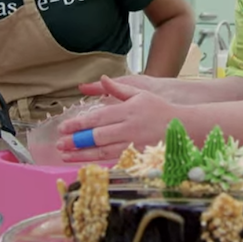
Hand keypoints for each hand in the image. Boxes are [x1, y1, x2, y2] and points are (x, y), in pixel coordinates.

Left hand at [57, 75, 179, 162]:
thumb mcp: (140, 94)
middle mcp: (129, 127)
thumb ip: (118, 90)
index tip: (63, 127)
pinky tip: (85, 162)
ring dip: (82, 154)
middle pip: (97, 135)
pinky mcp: (137, 156)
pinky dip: (99, 161)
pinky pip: (114, 159)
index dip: (79, 124)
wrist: (184, 127)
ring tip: (65, 156)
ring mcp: (134, 143)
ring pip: (103, 151)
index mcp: (128, 110)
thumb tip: (101, 79)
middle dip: (76, 141)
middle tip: (59, 143)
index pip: (98, 117)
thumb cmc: (160, 109)